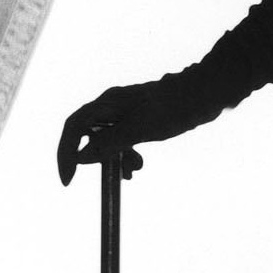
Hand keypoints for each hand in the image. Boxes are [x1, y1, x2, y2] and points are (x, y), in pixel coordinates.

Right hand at [55, 75, 202, 185]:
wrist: (206, 92)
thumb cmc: (175, 107)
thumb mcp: (140, 130)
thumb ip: (109, 143)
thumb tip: (81, 158)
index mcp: (107, 104)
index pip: (73, 129)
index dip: (66, 154)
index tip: (69, 180)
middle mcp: (111, 105)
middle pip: (87, 135)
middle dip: (94, 160)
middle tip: (108, 179)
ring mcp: (125, 110)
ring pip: (107, 139)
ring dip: (114, 159)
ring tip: (132, 173)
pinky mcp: (139, 117)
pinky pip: (122, 138)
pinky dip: (126, 153)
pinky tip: (137, 164)